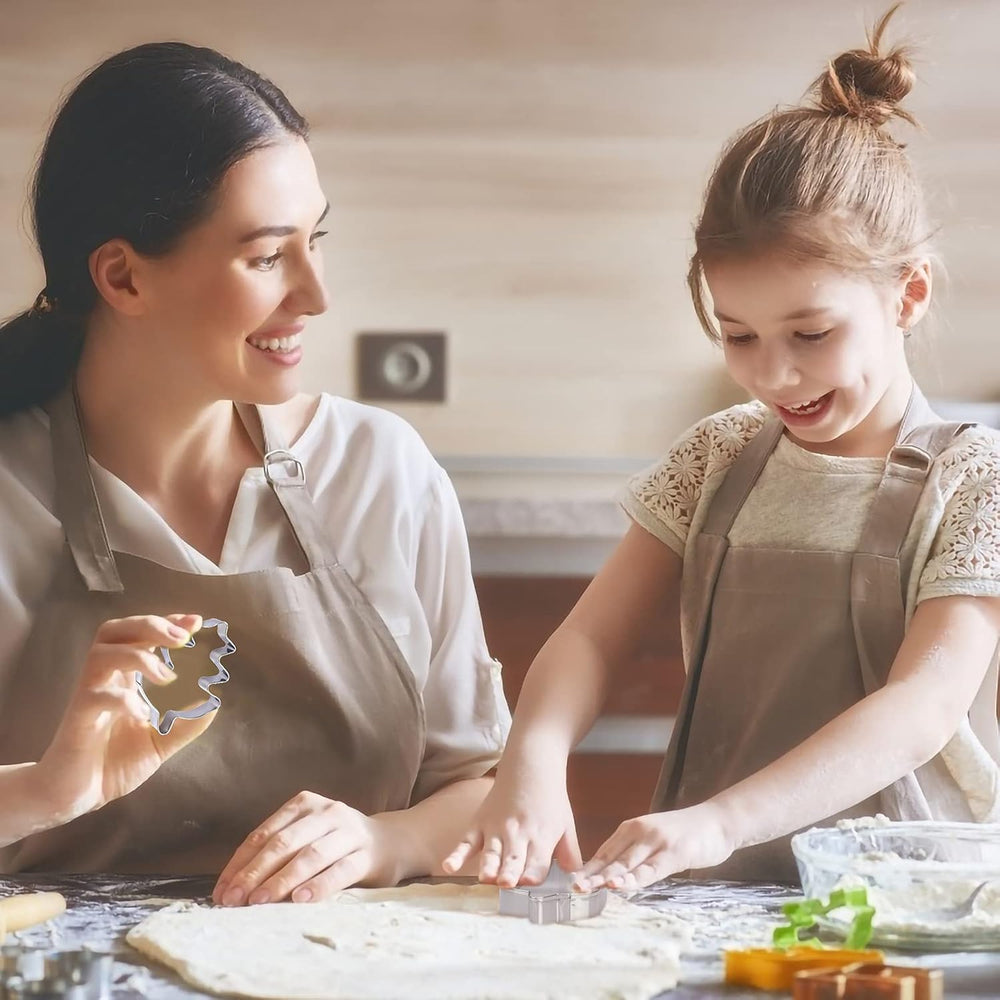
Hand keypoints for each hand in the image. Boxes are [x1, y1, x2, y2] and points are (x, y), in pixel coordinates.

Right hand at [37, 613, 211, 815]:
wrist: (78, 795)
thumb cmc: (114, 763)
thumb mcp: (159, 741)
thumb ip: (186, 723)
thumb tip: (215, 702)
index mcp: (124, 678)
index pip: (139, 634)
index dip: (166, 622)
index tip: (195, 622)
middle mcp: (104, 680)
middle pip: (115, 630)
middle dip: (150, 625)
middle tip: (182, 637)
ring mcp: (88, 696)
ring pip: (102, 655)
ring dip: (138, 657)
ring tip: (167, 677)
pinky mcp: (78, 720)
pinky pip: (95, 697)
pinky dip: (123, 700)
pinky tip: (143, 715)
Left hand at [212, 792, 398, 905]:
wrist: (391, 841)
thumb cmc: (336, 844)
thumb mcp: (307, 836)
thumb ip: (277, 852)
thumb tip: (233, 887)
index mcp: (305, 804)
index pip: (264, 833)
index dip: (240, 863)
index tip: (222, 891)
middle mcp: (327, 812)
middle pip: (284, 843)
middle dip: (255, 873)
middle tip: (235, 900)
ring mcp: (349, 832)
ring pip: (310, 855)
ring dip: (282, 880)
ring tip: (260, 902)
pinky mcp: (367, 854)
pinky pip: (340, 870)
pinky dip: (318, 885)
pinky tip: (300, 900)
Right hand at [441, 771, 581, 887]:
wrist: (530, 765)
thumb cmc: (549, 798)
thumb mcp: (566, 825)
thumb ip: (570, 854)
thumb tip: (575, 879)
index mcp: (542, 838)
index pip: (537, 865)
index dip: (533, 876)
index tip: (530, 884)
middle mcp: (518, 835)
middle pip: (513, 860)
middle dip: (510, 873)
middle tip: (506, 883)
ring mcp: (496, 829)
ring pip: (491, 853)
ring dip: (489, 866)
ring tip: (486, 877)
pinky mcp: (480, 823)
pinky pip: (466, 842)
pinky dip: (457, 855)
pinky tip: (449, 867)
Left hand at [573, 802, 733, 891]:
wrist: (716, 821)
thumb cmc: (682, 835)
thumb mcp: (652, 839)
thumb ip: (633, 854)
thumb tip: (608, 875)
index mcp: (631, 828)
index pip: (604, 851)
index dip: (588, 868)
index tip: (571, 882)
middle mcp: (640, 831)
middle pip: (611, 858)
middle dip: (592, 874)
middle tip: (574, 888)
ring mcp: (657, 841)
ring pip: (627, 863)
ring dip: (607, 877)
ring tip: (589, 887)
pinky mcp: (674, 852)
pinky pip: (651, 869)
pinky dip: (634, 879)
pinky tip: (621, 886)